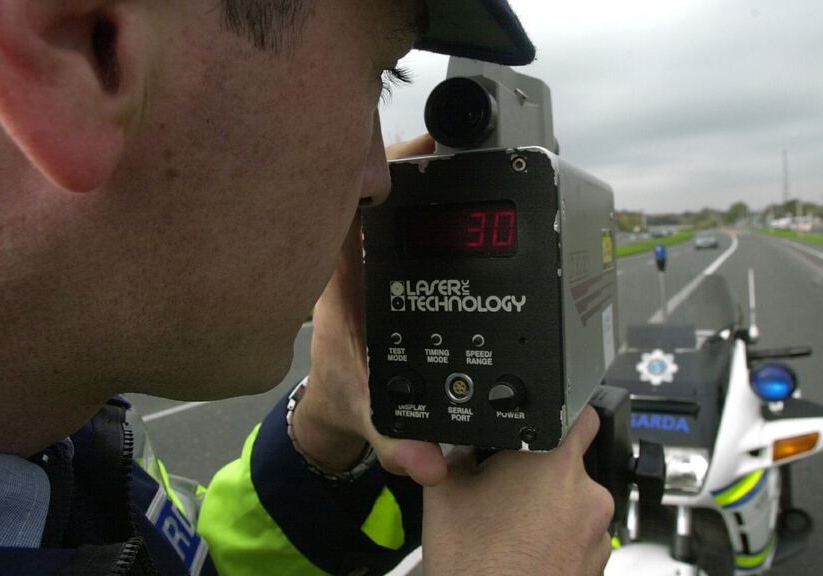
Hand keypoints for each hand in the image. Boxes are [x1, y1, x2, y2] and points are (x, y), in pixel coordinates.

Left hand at [292, 134, 447, 484]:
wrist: (339, 403)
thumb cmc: (344, 393)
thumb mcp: (367, 415)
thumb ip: (395, 442)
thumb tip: (425, 461)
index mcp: (339, 275)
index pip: (347, 197)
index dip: (380, 162)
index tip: (427, 147)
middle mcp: (356, 254)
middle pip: (380, 182)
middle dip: (424, 158)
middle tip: (474, 145)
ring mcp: (376, 252)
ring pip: (397, 193)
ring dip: (436, 173)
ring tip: (484, 155)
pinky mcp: (394, 258)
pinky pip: (413, 215)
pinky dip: (442, 199)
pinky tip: (480, 192)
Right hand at [422, 409, 614, 575]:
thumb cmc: (475, 566)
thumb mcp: (446, 492)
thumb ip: (459, 451)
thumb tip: (461, 439)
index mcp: (553, 462)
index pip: (578, 410)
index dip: (559, 409)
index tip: (540, 421)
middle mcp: (586, 493)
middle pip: (568, 461)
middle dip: (539, 469)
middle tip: (503, 488)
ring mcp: (597, 532)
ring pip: (572, 501)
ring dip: (548, 506)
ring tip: (509, 526)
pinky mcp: (598, 562)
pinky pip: (578, 535)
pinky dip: (556, 537)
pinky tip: (524, 549)